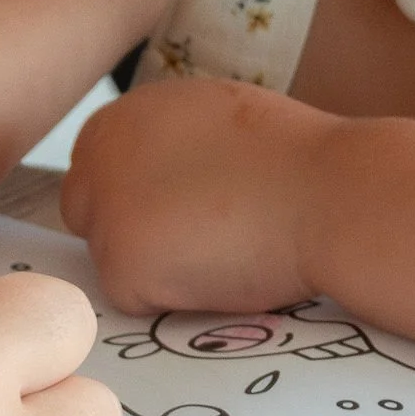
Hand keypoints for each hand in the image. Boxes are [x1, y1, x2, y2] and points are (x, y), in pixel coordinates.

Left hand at [63, 78, 339, 315]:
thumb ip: (161, 143)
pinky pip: (133, 298)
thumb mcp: (209, 119)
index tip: (179, 204)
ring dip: (155, 265)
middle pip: (85, 214)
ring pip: (111, 259)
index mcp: (121, 117)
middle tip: (195, 233)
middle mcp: (98, 158)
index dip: (135, 195)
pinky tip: (216, 270)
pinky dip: (169, 297)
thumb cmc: (293, 160)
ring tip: (219, 244)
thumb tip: (141, 178)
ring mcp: (105, 212)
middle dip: (129, 230)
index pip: (94, 169)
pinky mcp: (120, 265)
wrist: (329, 193)